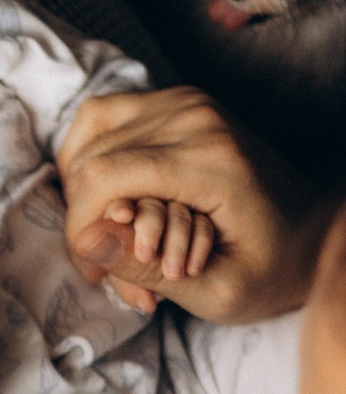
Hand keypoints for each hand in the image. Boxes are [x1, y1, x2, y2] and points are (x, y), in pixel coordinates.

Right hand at [58, 86, 320, 321]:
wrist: (315, 229)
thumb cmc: (274, 268)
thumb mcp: (220, 292)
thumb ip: (149, 269)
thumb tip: (87, 241)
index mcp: (210, 161)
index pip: (104, 177)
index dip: (79, 226)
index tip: (93, 270)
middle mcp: (195, 118)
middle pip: (92, 158)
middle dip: (83, 218)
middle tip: (103, 267)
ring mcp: (186, 102)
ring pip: (89, 133)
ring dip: (82, 189)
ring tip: (102, 232)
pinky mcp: (178, 100)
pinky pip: (104, 117)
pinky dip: (89, 157)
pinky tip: (104, 196)